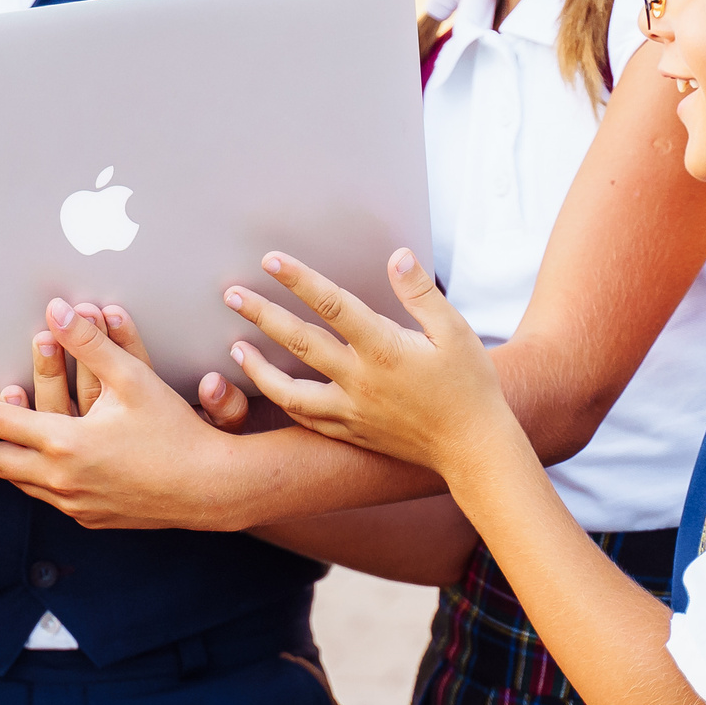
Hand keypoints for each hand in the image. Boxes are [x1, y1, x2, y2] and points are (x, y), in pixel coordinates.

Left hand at [0, 300, 249, 529]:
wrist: (214, 490)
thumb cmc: (177, 432)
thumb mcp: (135, 379)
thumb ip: (93, 344)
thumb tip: (57, 312)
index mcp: (63, 444)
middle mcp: (60, 480)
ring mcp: (75, 504)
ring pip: (19, 484)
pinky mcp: (92, 517)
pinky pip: (47, 497)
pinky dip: (30, 481)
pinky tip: (31, 473)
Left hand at [225, 249, 515, 482]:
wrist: (473, 448)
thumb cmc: (469, 385)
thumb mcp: (455, 331)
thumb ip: (421, 293)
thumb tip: (397, 256)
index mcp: (384, 349)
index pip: (333, 305)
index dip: (300, 279)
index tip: (271, 260)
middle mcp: (360, 381)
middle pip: (299, 342)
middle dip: (262, 315)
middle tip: (231, 295)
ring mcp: (351, 411)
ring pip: (291, 391)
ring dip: (259, 368)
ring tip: (235, 349)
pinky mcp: (351, 432)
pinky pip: (307, 419)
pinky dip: (285, 402)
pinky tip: (272, 387)